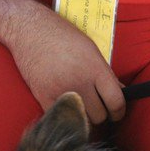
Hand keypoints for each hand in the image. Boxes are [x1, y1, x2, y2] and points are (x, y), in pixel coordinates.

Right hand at [4, 6, 126, 122]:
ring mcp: (60, 91)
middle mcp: (79, 81)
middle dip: (100, 113)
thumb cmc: (61, 35)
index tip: (116, 113)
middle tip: (96, 107)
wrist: (29, 29)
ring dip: (83, 116)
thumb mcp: (90, 49)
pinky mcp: (43, 96)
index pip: (116, 101)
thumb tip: (120, 91)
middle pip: (99, 115)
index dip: (119, 112)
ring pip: (81, 120)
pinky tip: (66, 108)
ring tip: (81, 106)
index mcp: (95, 68)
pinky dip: (66, 116)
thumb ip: (105, 73)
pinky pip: (61, 118)